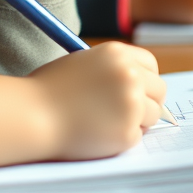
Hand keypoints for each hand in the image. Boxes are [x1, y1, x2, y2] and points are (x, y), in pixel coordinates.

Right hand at [27, 42, 166, 160]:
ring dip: (135, 121)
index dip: (145, 79)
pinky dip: (121, 139)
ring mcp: (131, 105)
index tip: (138, 89)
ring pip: (151, 115)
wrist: (33, 114)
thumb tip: (137, 83)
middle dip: (147, 101)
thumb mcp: (82, 63)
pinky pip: (136, 137)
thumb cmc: (49, 89)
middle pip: (159, 90)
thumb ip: (111, 69)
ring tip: (104, 122)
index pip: (150, 64)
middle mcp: (129, 75)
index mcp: (117, 54)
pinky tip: (97, 134)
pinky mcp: (127, 133)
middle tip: (127, 111)